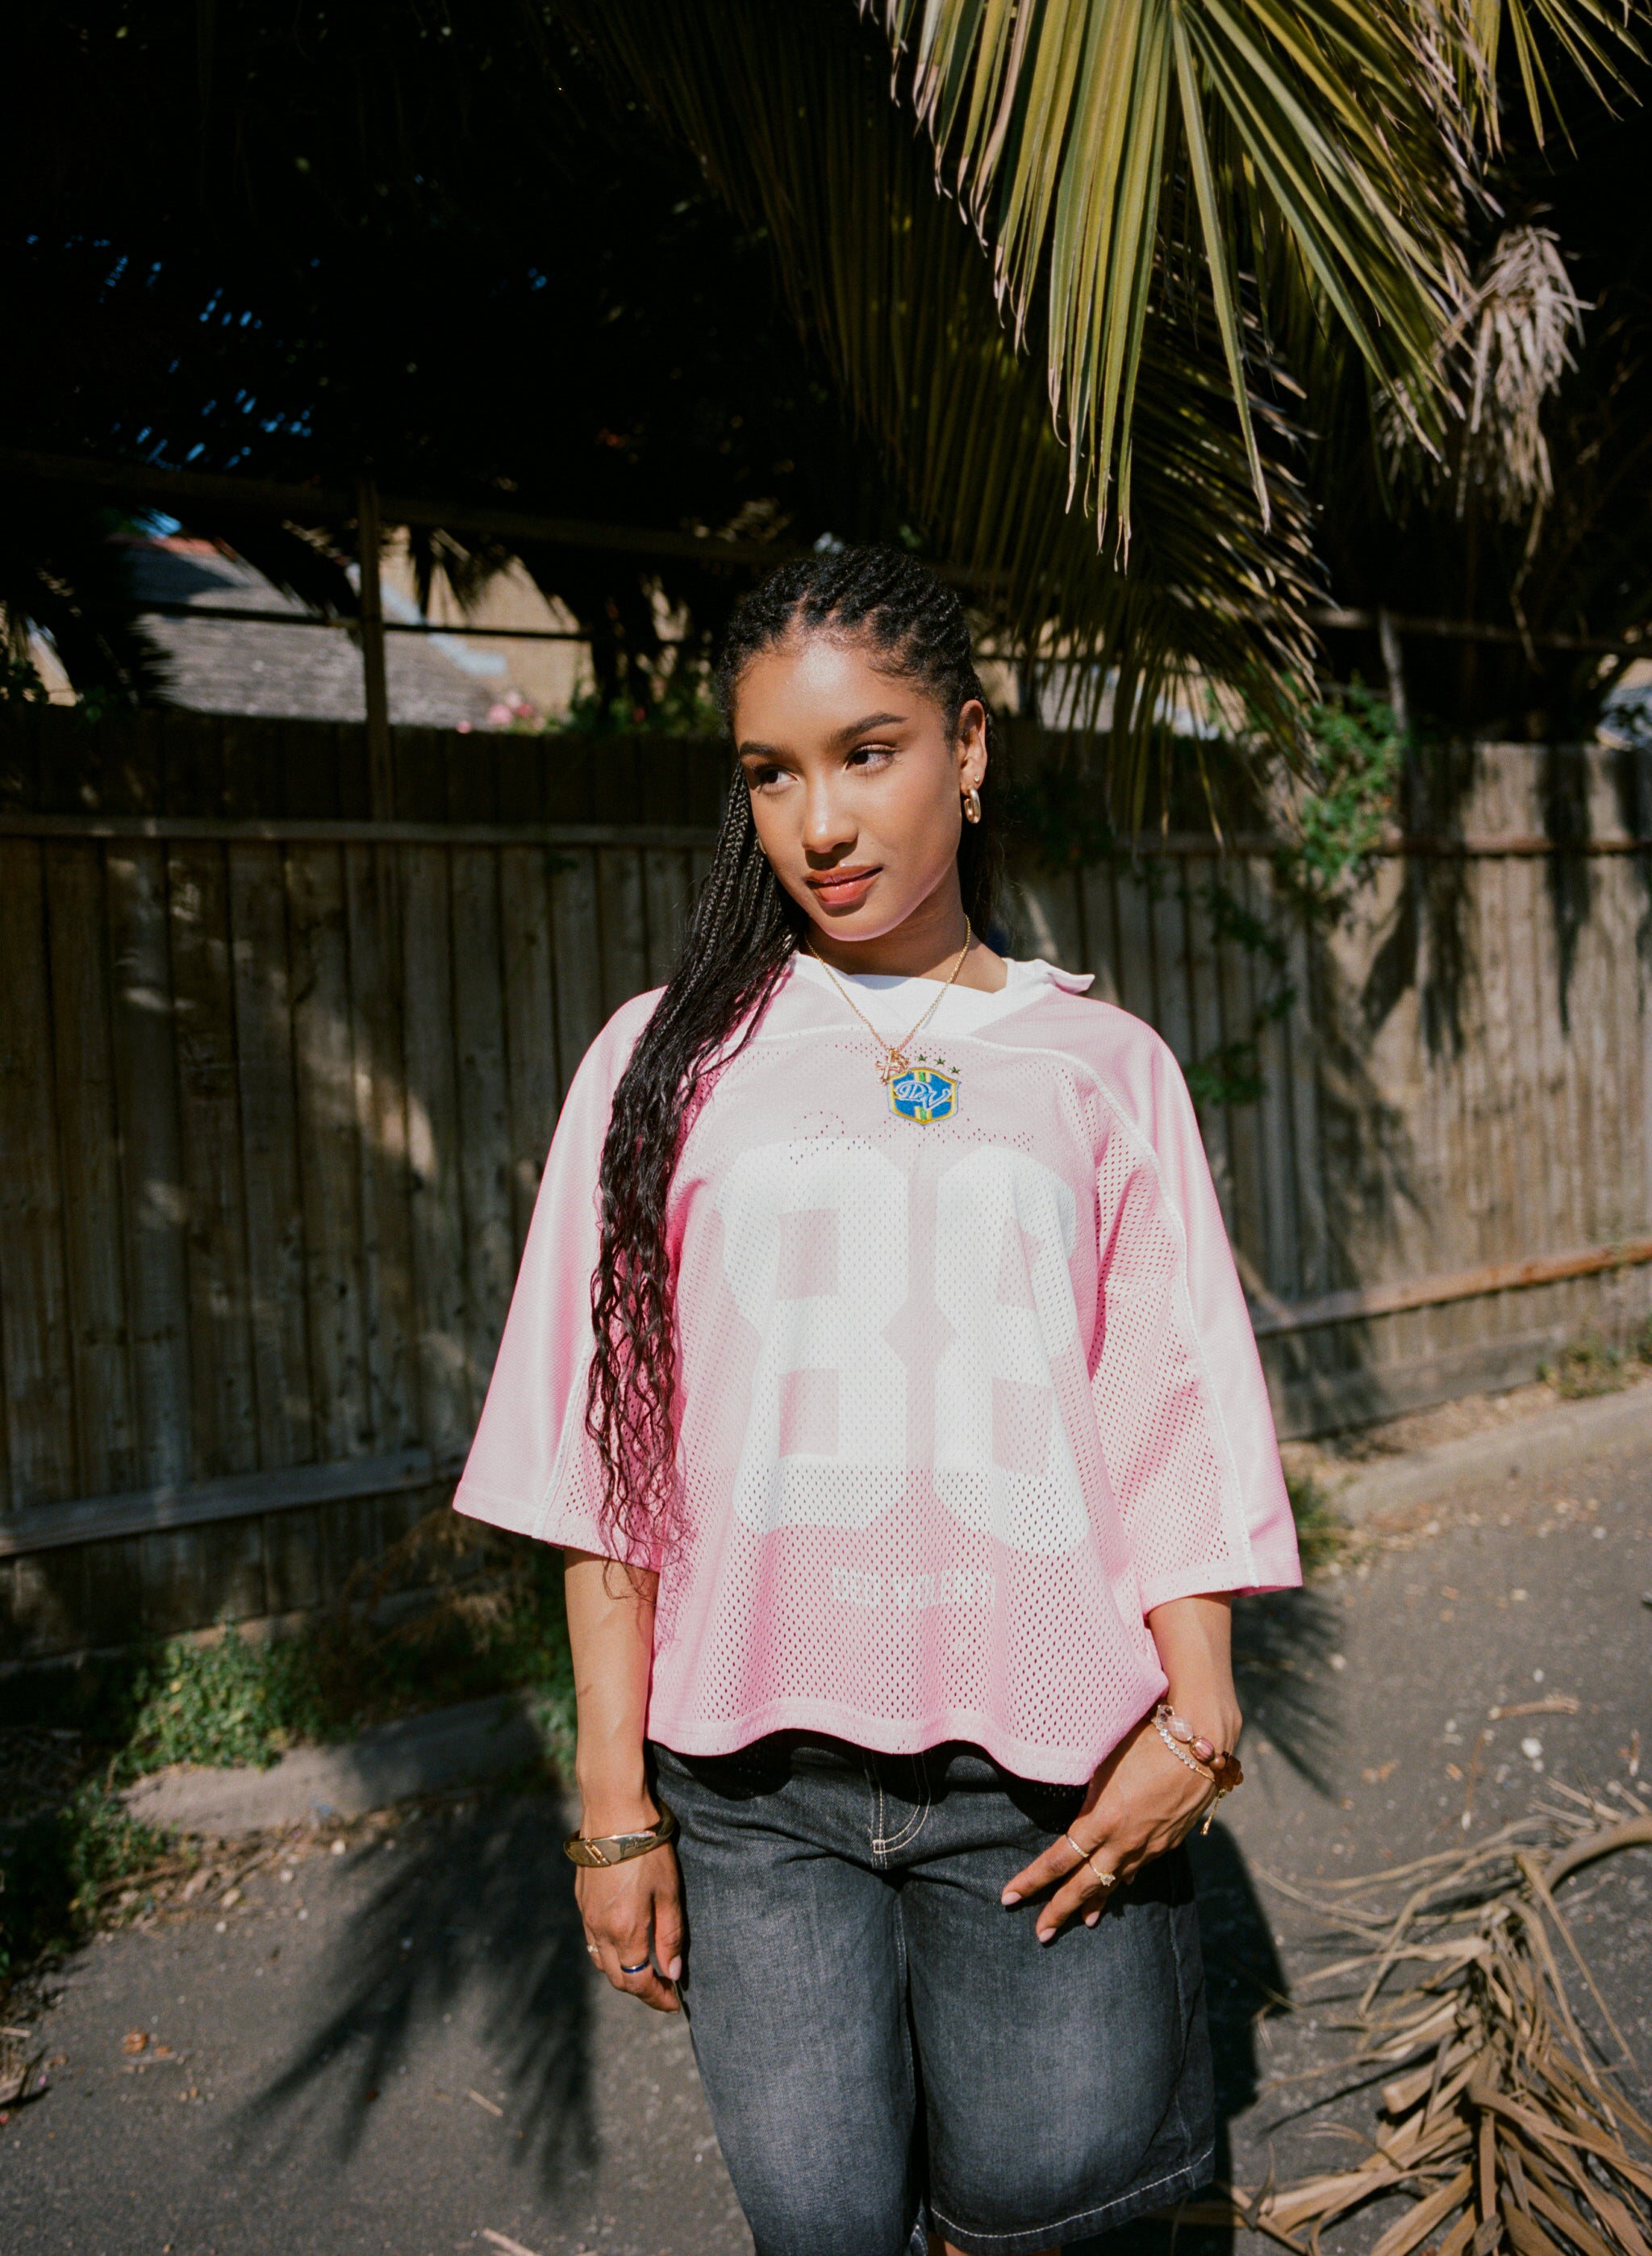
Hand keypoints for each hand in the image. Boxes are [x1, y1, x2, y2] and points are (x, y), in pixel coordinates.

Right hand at [577, 1842, 684, 2011]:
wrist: (613, 1813)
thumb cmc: (648, 1851)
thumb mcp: (669, 1893)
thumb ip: (669, 1936)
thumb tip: (672, 1972)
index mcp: (625, 1933)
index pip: (639, 1983)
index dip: (657, 1998)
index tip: (674, 2002)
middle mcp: (600, 1931)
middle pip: (618, 1979)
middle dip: (641, 1990)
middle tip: (663, 1988)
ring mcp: (587, 1916)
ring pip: (601, 1961)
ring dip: (623, 1972)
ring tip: (645, 1967)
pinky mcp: (581, 1901)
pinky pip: (592, 1939)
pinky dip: (609, 1951)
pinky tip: (625, 1940)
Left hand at [1000, 1712, 1218, 1942]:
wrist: (1201, 1748)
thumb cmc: (1145, 1743)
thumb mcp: (1105, 1766)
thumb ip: (1089, 1799)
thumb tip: (1080, 1821)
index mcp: (1103, 1821)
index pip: (1059, 1860)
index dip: (1032, 1880)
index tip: (1009, 1896)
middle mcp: (1124, 1842)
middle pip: (1085, 1886)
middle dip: (1060, 1911)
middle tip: (1040, 1934)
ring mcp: (1149, 1847)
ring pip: (1115, 1882)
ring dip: (1097, 1902)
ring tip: (1084, 1921)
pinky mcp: (1168, 1843)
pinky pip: (1139, 1868)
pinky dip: (1125, 1881)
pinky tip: (1121, 1887)